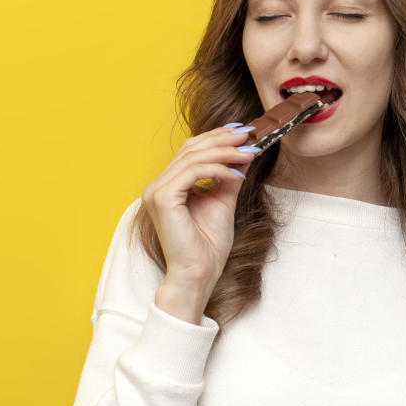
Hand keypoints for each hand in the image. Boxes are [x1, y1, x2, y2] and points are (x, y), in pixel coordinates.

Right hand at [142, 123, 261, 292]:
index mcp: (168, 186)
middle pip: (191, 149)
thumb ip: (229, 177)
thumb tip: (244, 153)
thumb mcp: (223, 202)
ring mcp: (157, 191)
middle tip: (249, 135)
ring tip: (249, 152)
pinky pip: (194, 172)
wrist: (199, 274)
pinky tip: (237, 174)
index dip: (216, 137)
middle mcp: (157, 186)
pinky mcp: (163, 198)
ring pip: (193, 157)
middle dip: (223, 139)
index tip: (243, 131)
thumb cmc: (208, 246)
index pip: (190, 151)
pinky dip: (218, 169)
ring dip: (225, 152)